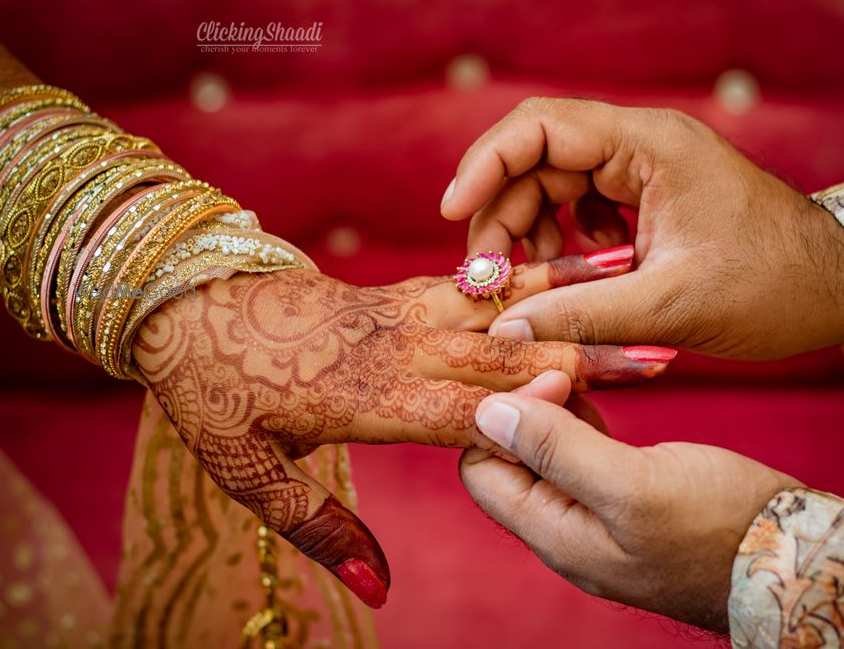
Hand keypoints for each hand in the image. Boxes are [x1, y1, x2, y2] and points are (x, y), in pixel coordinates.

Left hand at [131, 258, 674, 607]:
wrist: (184, 304)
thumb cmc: (215, 392)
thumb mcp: (247, 472)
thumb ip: (320, 525)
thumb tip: (383, 583)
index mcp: (365, 396)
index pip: (463, 405)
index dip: (531, 402)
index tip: (598, 394)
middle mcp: (394, 346)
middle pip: (500, 351)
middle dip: (583, 349)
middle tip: (658, 349)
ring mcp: (400, 309)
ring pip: (495, 302)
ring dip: (568, 295)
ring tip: (632, 277)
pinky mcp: (400, 290)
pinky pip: (472, 278)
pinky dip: (526, 269)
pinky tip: (569, 260)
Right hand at [441, 97, 843, 358]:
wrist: (838, 288)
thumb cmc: (774, 287)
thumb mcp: (670, 307)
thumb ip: (581, 316)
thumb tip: (502, 330)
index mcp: (649, 146)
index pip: (540, 127)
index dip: (485, 165)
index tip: (451, 214)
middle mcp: (642, 147)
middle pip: (537, 162)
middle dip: (502, 217)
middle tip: (487, 279)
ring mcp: (646, 172)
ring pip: (555, 188)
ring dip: (531, 235)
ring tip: (534, 286)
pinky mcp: (651, 200)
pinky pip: (583, 210)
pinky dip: (566, 245)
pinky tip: (579, 280)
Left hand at [459, 371, 798, 631]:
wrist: (798, 558)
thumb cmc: (724, 527)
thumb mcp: (634, 485)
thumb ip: (557, 450)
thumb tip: (488, 412)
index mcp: (557, 535)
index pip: (481, 471)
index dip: (500, 418)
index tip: (548, 377)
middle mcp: (567, 531)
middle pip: (509, 462)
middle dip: (522, 408)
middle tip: (560, 362)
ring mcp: (598, 519)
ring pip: (546, 455)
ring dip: (552, 409)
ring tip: (578, 369)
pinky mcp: (628, 502)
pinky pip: (582, 457)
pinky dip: (582, 420)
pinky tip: (599, 393)